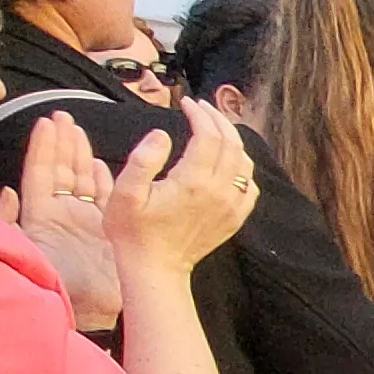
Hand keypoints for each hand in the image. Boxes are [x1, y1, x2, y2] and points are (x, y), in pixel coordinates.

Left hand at [0, 114, 122, 329]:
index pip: (40, 174)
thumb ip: (5, 221)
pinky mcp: (109, 232)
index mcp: (40, 218)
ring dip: (82, 155)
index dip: (43, 149)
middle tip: (64, 116)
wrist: (85, 313)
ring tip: (79, 130)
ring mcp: (86, 224)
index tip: (46, 124)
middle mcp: (63, 218)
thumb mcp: (16, 251)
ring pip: (84, 181)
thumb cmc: (50, 285)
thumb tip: (6, 192)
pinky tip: (102, 164)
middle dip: (62, 143)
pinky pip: (108, 199)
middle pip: (62, 172)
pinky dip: (105, 181)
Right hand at [104, 101, 258, 278]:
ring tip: (216, 127)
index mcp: (192, 181)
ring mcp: (231, 206)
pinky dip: (243, 167)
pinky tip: (229, 162)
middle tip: (202, 107)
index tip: (186, 103)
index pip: (208, 135)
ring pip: (244, 162)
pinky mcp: (234, 218)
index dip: (199, 113)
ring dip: (233, 140)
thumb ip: (142, 160)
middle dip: (217, 119)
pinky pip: (250, 186)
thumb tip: (162, 134)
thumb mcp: (124, 194)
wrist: (156, 269)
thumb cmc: (133, 232)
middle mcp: (218, 191)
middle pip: (230, 143)